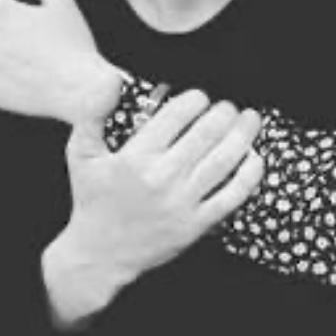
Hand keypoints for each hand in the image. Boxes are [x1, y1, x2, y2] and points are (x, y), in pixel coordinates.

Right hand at [42, 91, 264, 328]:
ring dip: (243, 135)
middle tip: (228, 107)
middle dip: (223, 113)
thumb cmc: (92, 200)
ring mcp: (182, 203)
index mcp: (136, 158)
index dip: (196, 99)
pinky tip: (255, 157)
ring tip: (249, 120)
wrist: (99, 255)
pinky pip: (232, 195)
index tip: (201, 97)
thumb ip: (92, 114)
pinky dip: (249, 174)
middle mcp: (162, 178)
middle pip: (206, 133)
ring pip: (224, 160)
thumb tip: (113, 80)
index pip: (177, 116)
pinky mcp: (196, 225)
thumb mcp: (81, 154)